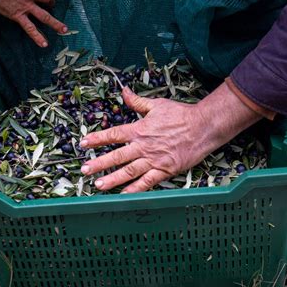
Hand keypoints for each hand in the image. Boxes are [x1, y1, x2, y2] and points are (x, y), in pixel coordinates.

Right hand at [0, 0, 67, 46]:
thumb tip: (28, 0)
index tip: (49, 0)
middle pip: (47, 1)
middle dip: (54, 5)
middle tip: (60, 9)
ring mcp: (24, 7)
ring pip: (44, 16)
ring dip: (55, 23)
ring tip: (64, 30)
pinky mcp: (17, 16)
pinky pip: (30, 28)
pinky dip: (37, 36)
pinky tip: (44, 44)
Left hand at [80, 83, 261, 192]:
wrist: (203, 127)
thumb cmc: (181, 115)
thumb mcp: (157, 104)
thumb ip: (137, 102)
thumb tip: (124, 91)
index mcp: (140, 129)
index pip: (113, 134)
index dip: (97, 139)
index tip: (83, 143)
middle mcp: (143, 146)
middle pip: (117, 156)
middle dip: (99, 164)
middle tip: (85, 171)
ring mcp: (153, 160)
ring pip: (128, 171)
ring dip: (112, 180)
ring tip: (98, 186)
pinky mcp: (165, 170)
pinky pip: (147, 182)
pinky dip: (135, 190)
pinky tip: (124, 196)